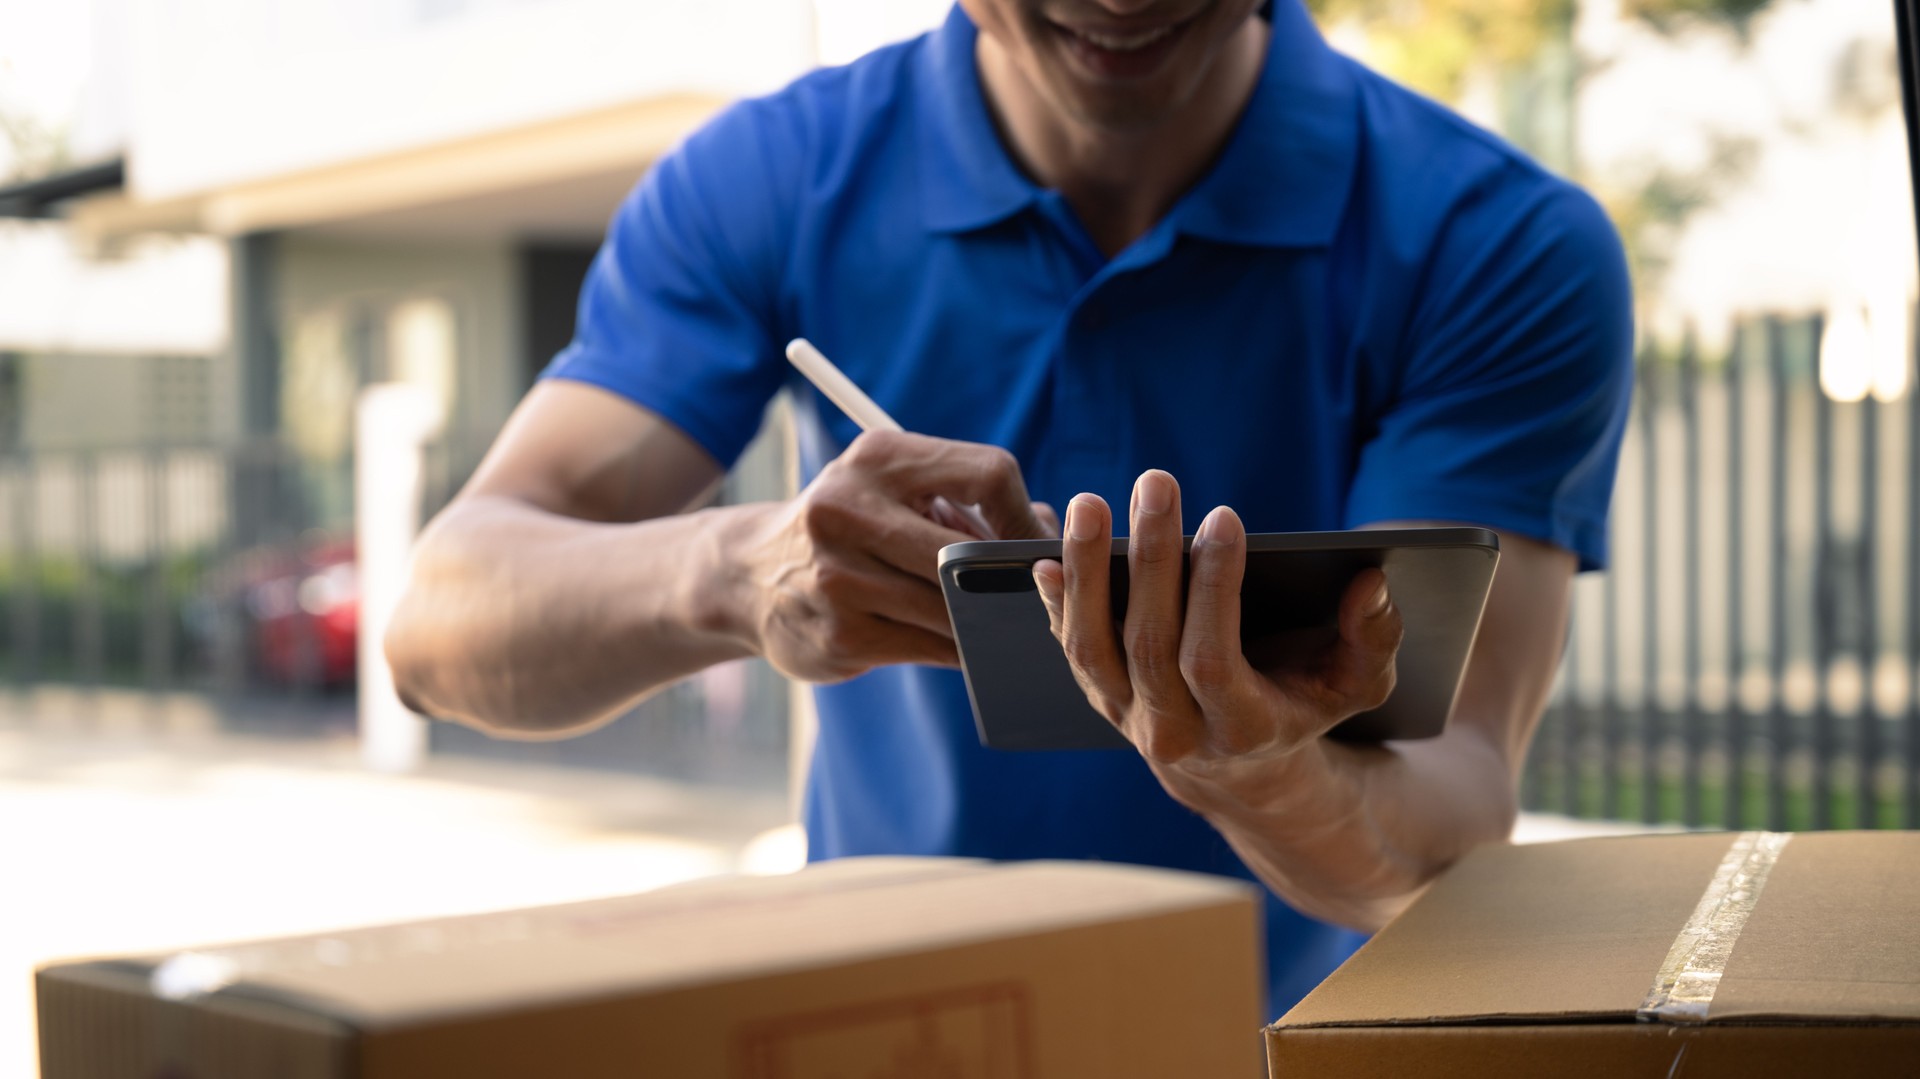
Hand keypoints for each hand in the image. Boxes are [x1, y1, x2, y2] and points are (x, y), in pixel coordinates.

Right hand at [732, 430, 1055, 681]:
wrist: (745, 575)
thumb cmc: (845, 528)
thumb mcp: (887, 489)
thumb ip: (962, 501)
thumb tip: (1051, 533)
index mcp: (878, 458)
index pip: (990, 473)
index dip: (1027, 515)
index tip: (1036, 543)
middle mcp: (850, 508)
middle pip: (973, 550)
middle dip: (1008, 575)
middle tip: (1035, 594)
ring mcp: (840, 575)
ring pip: (955, 606)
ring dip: (989, 618)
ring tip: (1009, 622)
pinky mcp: (841, 633)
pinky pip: (932, 647)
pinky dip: (963, 649)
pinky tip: (972, 647)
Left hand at [1031, 470, 1401, 794]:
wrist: (1242, 763)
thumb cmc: (1305, 701)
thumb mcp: (1358, 682)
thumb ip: (1375, 638)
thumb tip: (1371, 585)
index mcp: (1241, 730)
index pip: (1211, 659)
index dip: (1215, 590)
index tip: (1223, 518)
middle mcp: (1174, 733)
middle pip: (1148, 643)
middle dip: (1153, 558)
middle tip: (1157, 484)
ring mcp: (1127, 716)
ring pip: (1092, 645)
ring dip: (1087, 570)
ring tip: (1090, 504)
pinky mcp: (1098, 694)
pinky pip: (1067, 647)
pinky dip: (1055, 601)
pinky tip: (1044, 556)